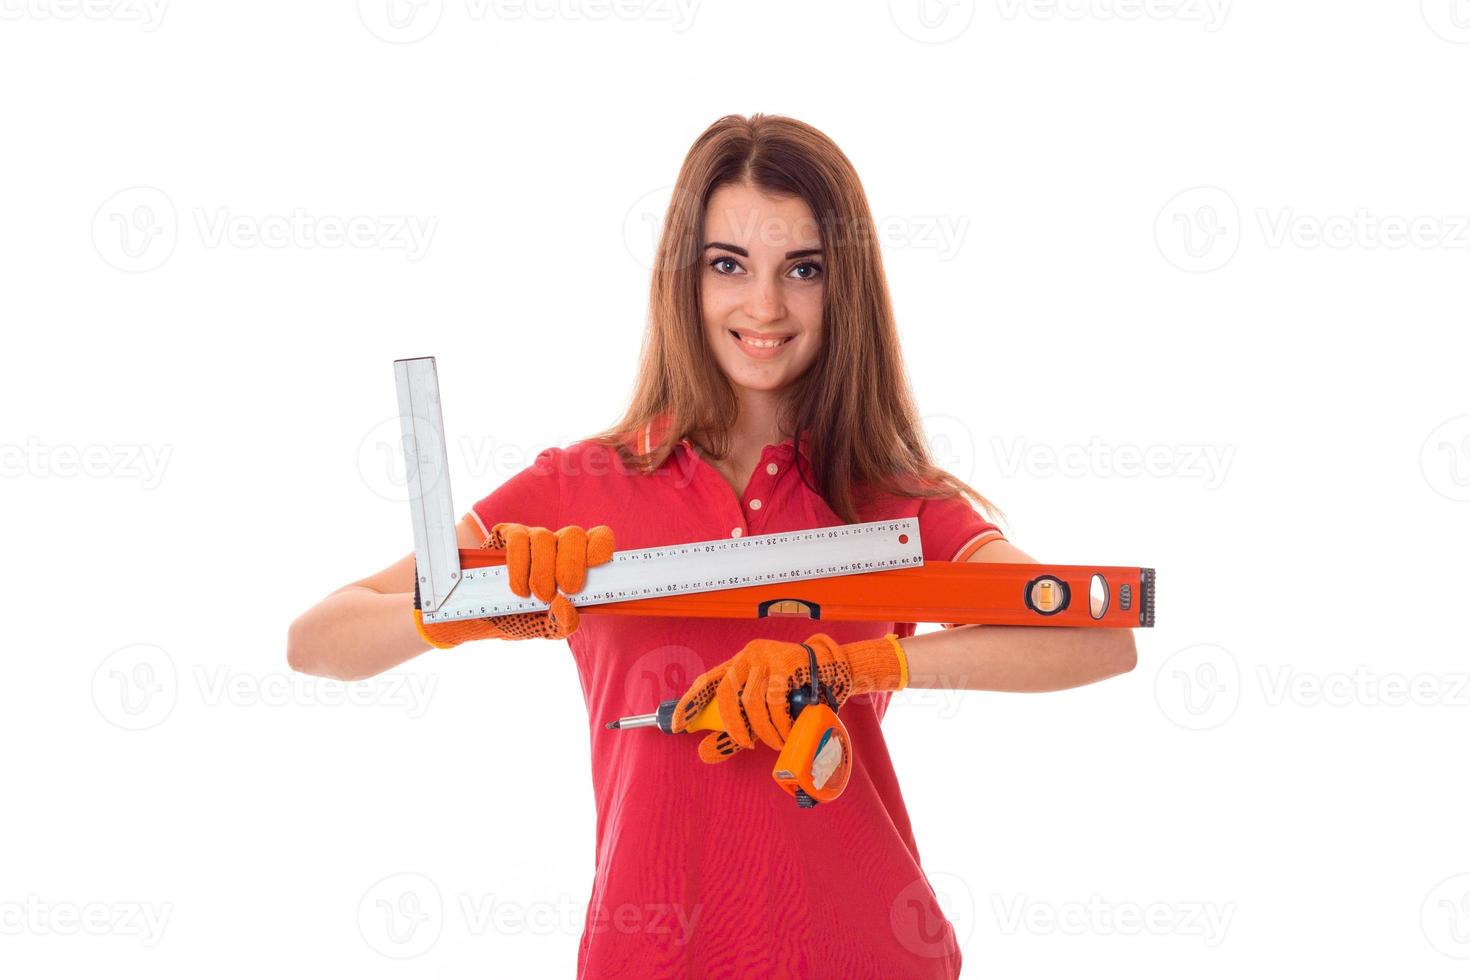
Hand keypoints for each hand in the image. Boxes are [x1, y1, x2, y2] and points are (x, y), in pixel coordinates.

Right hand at [414, 522, 614, 646]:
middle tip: (561, 590)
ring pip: (545, 537)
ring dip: (541, 571)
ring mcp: (531, 538)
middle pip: (574, 534)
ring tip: (534, 596)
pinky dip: (519, 566)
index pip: (599, 539)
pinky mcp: (506, 536)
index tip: (597, 565)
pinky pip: (519, 540)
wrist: (477, 618)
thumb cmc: (520, 617)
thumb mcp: (546, 628)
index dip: (600, 546)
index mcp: (575, 563)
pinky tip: (517, 588)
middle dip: (570, 565)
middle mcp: (556, 546)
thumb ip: (563, 623)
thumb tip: (568, 606)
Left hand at [669, 632, 907, 763]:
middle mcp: (749, 656)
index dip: (691, 703)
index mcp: (739, 665)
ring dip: (764, 730)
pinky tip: (787, 731)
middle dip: (734, 726)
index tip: (676, 726)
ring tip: (776, 740)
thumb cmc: (798, 695)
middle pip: (726, 694)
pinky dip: (780, 723)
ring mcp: (767, 656)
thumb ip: (735, 733)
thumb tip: (704, 753)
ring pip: (752, 702)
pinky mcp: (786, 661)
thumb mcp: (763, 714)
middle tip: (747, 743)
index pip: (708, 681)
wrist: (836, 672)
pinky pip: (774, 700)